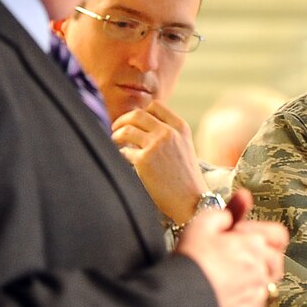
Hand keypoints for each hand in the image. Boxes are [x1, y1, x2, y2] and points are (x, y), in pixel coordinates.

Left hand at [111, 102, 206, 224]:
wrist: (191, 201)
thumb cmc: (186, 178)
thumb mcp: (184, 147)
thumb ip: (169, 134)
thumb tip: (141, 125)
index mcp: (180, 127)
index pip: (155, 106)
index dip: (141, 111)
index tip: (134, 120)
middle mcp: (168, 132)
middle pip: (137, 114)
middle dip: (123, 120)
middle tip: (116, 128)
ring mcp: (156, 145)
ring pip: (126, 129)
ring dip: (116, 134)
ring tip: (115, 140)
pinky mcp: (144, 160)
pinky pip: (124, 151)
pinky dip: (122, 153)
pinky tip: (125, 158)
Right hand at [174, 187, 288, 306]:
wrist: (180, 299)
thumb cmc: (191, 261)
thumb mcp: (201, 223)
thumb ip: (225, 212)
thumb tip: (240, 202)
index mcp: (254, 244)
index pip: (278, 234)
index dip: (260, 232)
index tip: (242, 235)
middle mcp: (261, 270)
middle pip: (275, 260)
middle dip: (260, 256)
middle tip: (236, 256)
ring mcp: (256, 294)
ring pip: (267, 283)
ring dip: (253, 277)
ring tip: (229, 276)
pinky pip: (254, 304)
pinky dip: (245, 298)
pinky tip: (226, 293)